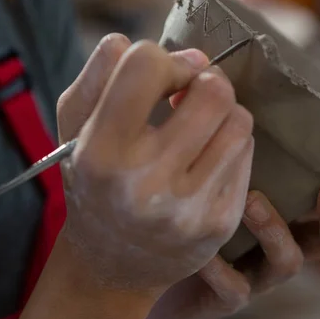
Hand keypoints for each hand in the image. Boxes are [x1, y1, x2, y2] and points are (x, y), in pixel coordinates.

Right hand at [55, 34, 254, 294]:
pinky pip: (245, 154)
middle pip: (212, 91)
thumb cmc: (93, 181)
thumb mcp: (74, 123)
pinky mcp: (218, 225)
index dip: (164, 59)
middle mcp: (144, 183)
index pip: (145, 64)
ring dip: (223, 112)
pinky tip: (206, 158)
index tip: (164, 79)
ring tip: (200, 126)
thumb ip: (105, 69)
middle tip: (191, 95)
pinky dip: (230, 144)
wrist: (111, 263)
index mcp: (99, 151)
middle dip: (204, 82)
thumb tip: (191, 55)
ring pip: (239, 121)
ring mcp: (187, 208)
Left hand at [129, 158, 319, 318]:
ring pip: (290, 260)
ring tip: (251, 199)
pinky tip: (202, 253)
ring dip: (276, 228)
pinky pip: (233, 288)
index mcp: (287, 213)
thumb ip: (220, 142)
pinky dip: (219, 268)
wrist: (151, 271)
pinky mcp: (228, 298)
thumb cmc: (184, 211)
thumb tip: (207, 83)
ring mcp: (258, 274)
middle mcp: (282, 243)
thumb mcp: (208, 175)